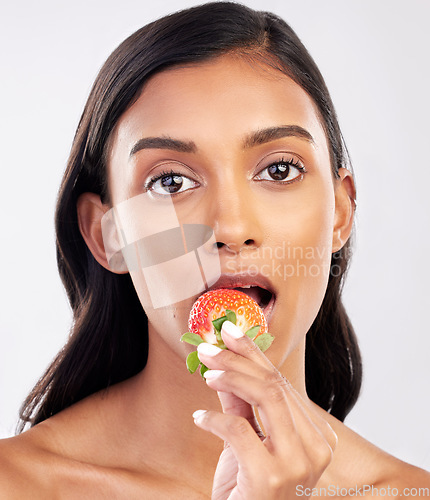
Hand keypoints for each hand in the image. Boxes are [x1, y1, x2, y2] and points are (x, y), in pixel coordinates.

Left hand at [193, 321, 336, 499]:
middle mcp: (316, 447)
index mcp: (317, 436)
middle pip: (274, 384)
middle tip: (208, 348)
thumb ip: (242, 402)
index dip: (254, 354)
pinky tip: (200, 418)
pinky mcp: (271, 477)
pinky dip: (214, 419)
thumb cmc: (250, 489)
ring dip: (230, 377)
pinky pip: (239, 429)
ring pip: (265, 396)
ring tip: (206, 371)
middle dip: (237, 360)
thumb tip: (227, 360)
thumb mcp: (247, 440)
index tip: (231, 333)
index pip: (282, 383)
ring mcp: (298, 463)